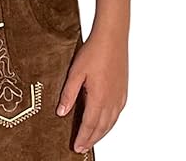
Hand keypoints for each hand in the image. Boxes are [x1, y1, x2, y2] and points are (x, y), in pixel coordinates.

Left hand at [55, 31, 127, 153]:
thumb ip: (68, 94)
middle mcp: (112, 101)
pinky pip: (117, 114)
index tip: (76, 147)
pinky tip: (105, 123)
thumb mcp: (75, 72)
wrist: (112, 38)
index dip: (82, 138)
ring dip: (101, 133)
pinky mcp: (123, 92)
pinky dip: (109, 123)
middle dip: (91, 139)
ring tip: (91, 139)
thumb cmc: (94, 52)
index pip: (89, 125)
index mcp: (99, 99)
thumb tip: (61, 112)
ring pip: (111, 123)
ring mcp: (119, 97)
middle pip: (101, 128)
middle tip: (82, 147)